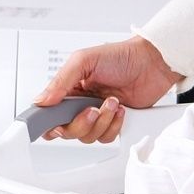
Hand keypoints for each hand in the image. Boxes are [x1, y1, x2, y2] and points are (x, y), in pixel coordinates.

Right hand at [33, 36, 184, 142]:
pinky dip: (115, 125)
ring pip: (89, 136)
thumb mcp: (84, 61)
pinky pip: (108, 137)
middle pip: (69, 131)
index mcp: (69, 90)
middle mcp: (81, 105)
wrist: (152, 64)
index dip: (49, 123)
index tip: (56, 123)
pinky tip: (120, 110)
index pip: (50, 114)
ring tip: (112, 101)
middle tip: (93, 108)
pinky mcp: (115, 123)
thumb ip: (60, 81)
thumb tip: (41, 100)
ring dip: (102, 121)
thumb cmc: (121, 56)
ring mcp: (99, 115)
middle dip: (81, 123)